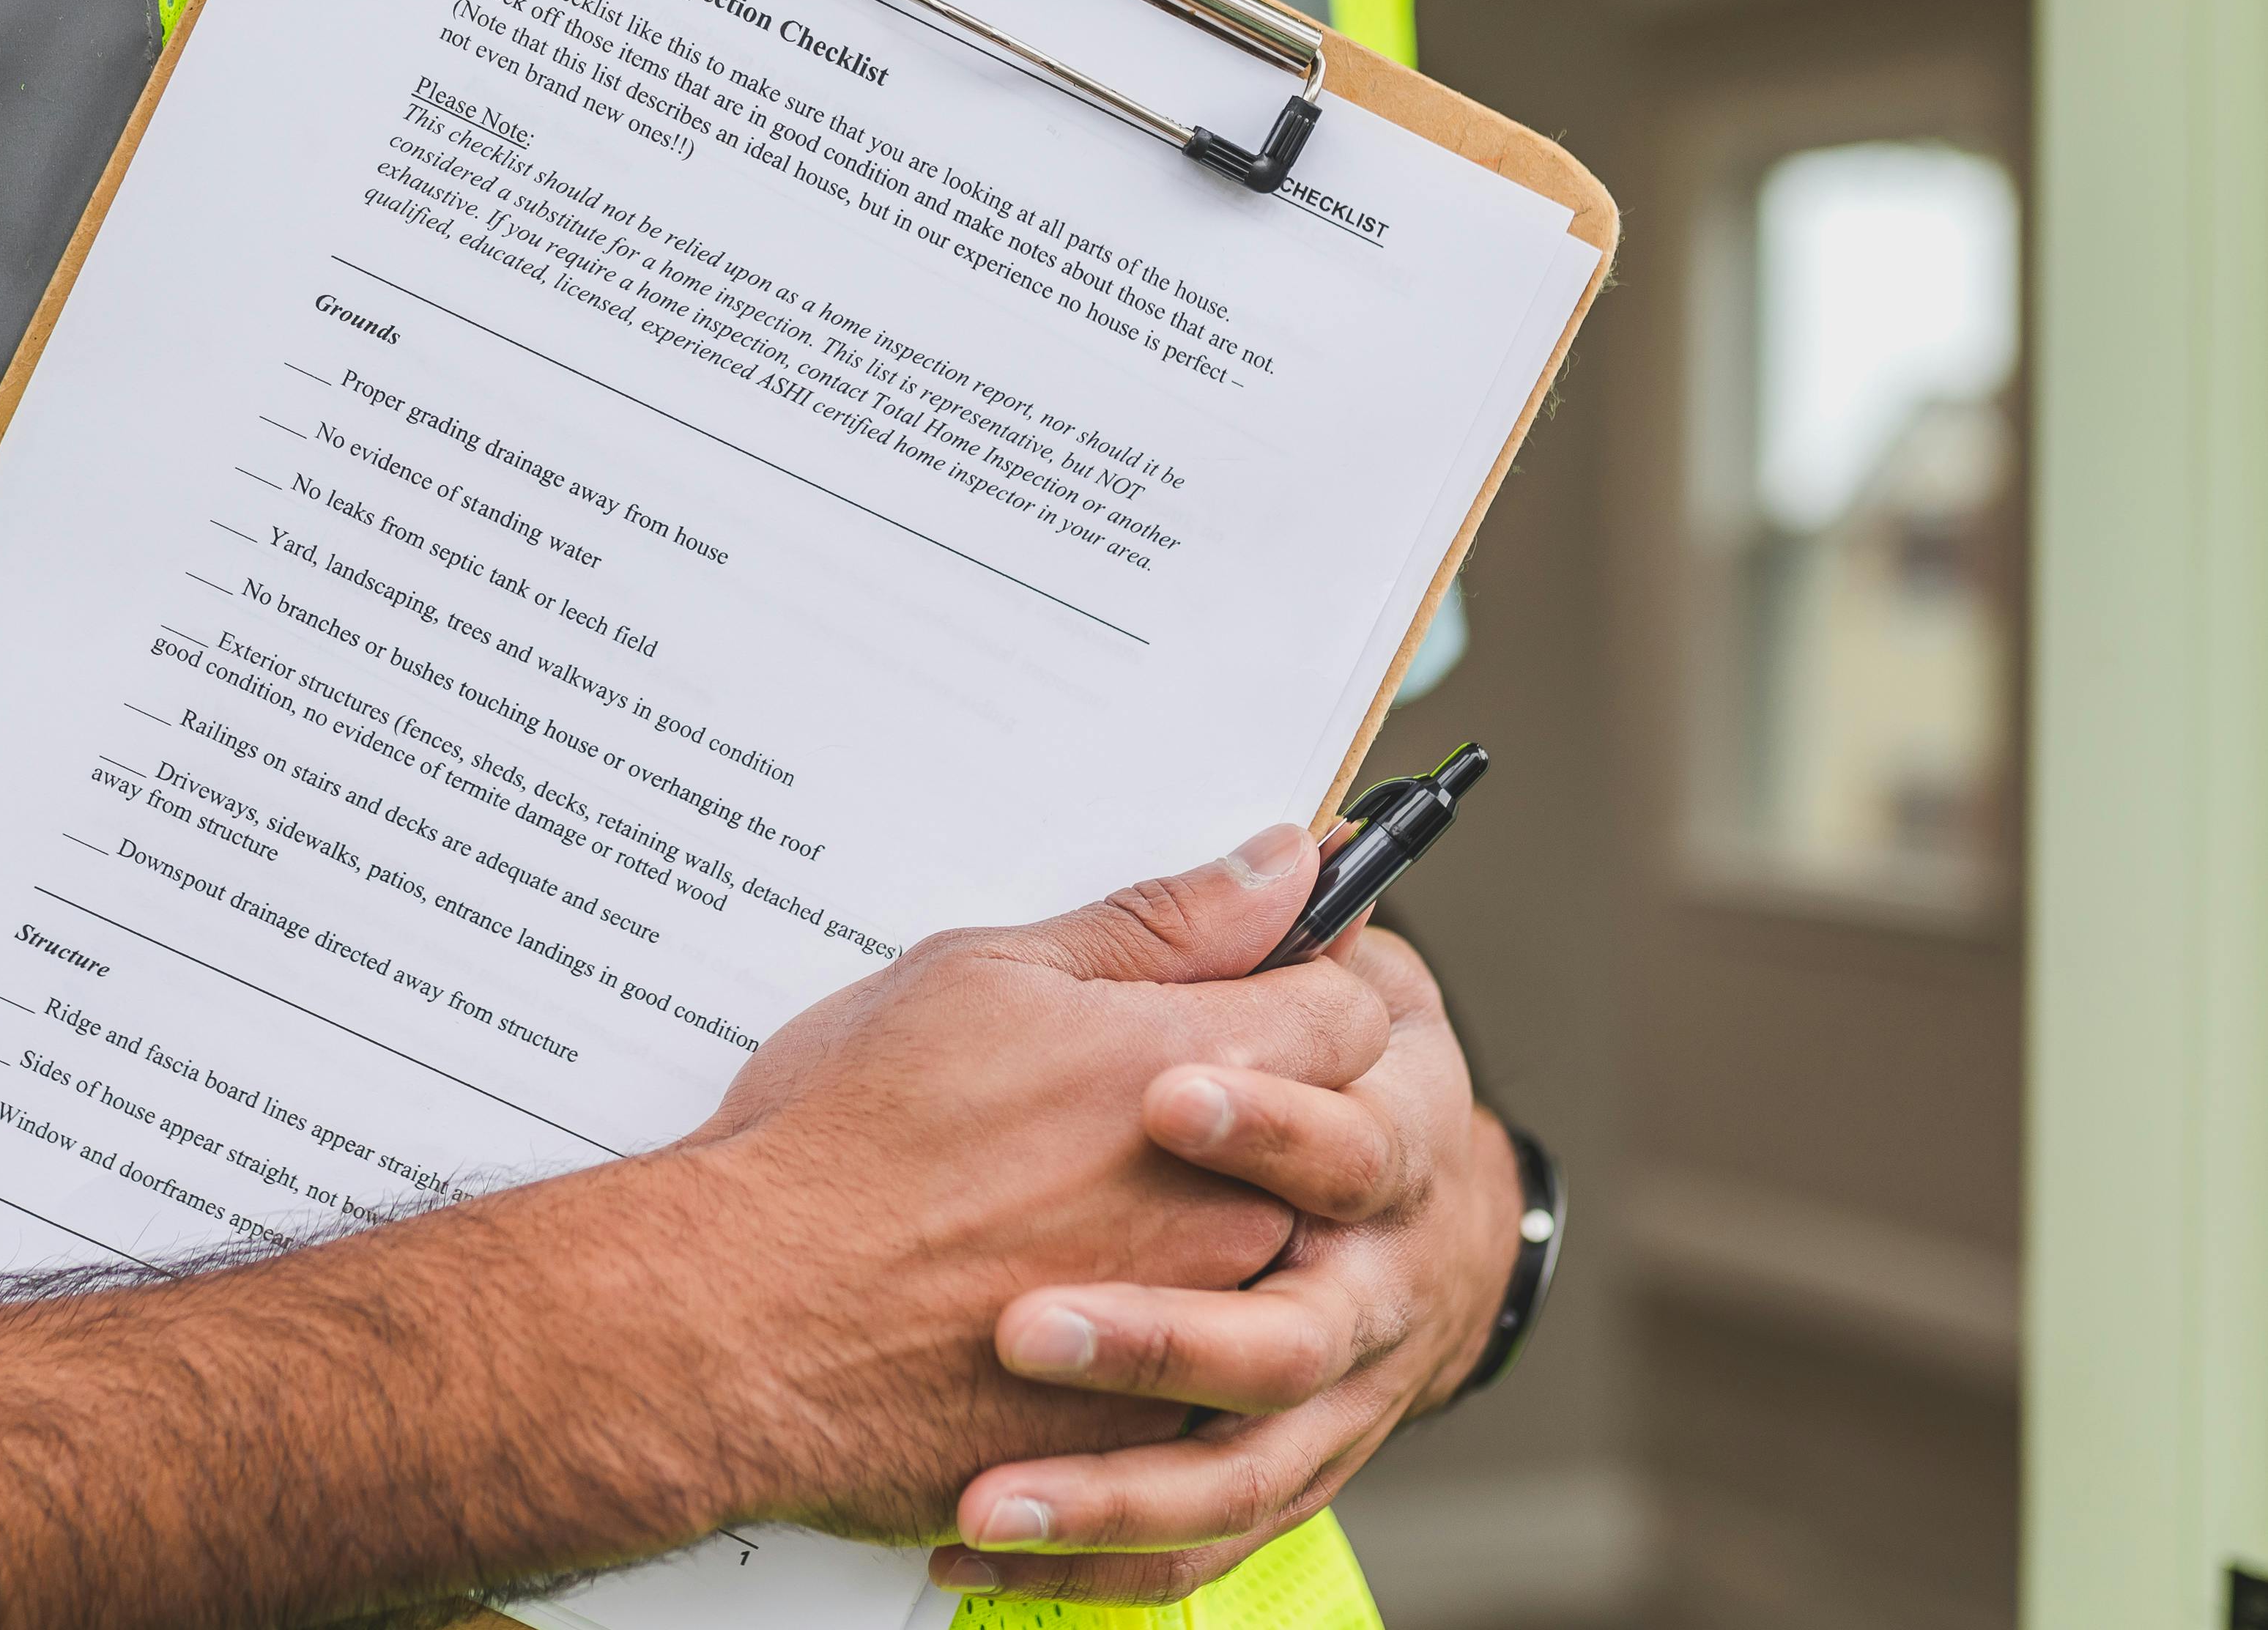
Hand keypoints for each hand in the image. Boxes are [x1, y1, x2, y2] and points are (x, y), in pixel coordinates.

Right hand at [660, 826, 1394, 1541]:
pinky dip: (1150, 1336)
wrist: (742, 1326)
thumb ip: (1159, 924)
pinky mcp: (1149, 1429)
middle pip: (1326, 1140)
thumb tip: (1286, 861)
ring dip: (1200, 1226)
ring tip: (1070, 1209)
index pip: (1351, 1013)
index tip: (1230, 990)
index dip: (1292, 988)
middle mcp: (1228, 1203)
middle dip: (1253, 1113)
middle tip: (1127, 1106)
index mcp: (1201, 1070)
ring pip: (1265, 1259)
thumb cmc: (842, 1140)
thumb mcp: (982, 977)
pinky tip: (1053, 1301)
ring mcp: (1195, 1326)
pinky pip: (1203, 1376)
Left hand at [923, 925, 1522, 1605]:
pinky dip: (1097, 1562)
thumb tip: (1288, 840)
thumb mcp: (1255, 995)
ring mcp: (1331, 1401)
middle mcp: (1366, 1292)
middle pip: (1292, 1338)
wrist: (1422, 1242)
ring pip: (1238, 1476)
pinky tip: (976, 1548)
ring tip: (990, 1495)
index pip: (1345, 1137)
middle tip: (1028, 1330)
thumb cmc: (1321, 1089)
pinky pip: (1202, 1547)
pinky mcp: (1282, 1473)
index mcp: (1381, 1148)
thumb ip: (1233, 943)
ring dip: (1107, 1491)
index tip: (1160, 1100)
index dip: (1262, 1117)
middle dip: (1161, 1336)